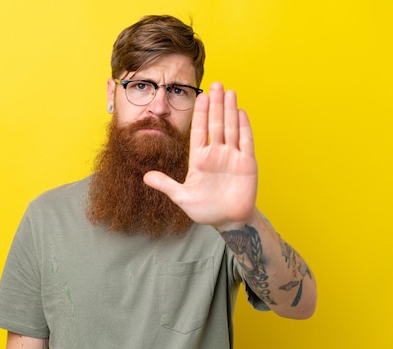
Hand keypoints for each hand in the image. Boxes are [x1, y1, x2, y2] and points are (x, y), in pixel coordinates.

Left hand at [143, 82, 257, 229]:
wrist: (228, 221)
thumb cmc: (205, 210)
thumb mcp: (182, 197)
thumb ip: (166, 185)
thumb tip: (145, 177)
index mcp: (200, 159)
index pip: (199, 131)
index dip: (201, 113)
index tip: (200, 97)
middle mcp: (216, 154)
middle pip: (216, 124)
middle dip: (216, 104)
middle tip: (216, 84)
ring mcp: (232, 157)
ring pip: (231, 128)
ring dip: (230, 110)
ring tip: (229, 91)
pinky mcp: (247, 164)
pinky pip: (246, 142)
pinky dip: (244, 127)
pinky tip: (241, 112)